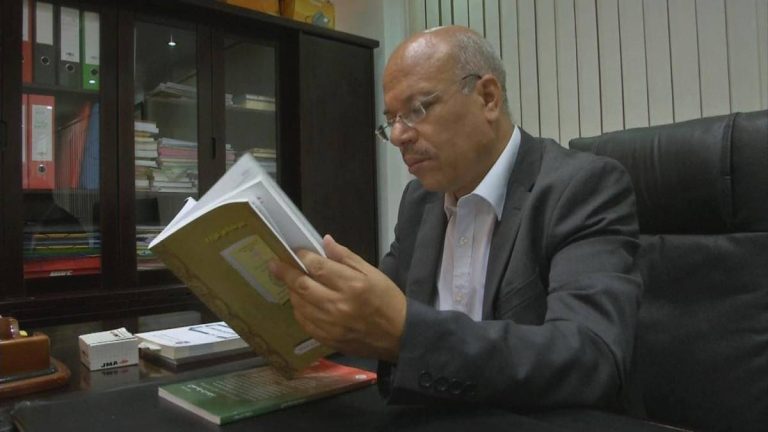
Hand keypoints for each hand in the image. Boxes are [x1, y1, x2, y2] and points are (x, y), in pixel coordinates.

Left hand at [269, 235, 405, 361]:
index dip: (303, 257)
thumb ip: (346, 257)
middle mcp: (338, 305)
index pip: (318, 267)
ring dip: (292, 292)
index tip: (295, 251)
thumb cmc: (388, 300)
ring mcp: (331, 325)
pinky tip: (301, 303)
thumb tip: (325, 242)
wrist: (400, 336)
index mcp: (352, 285)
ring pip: (300, 305)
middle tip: (274, 265)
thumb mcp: (373, 273)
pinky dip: (299, 310)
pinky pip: (304, 323)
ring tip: (289, 282)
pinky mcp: (329, 340)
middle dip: (285, 273)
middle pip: (302, 286)